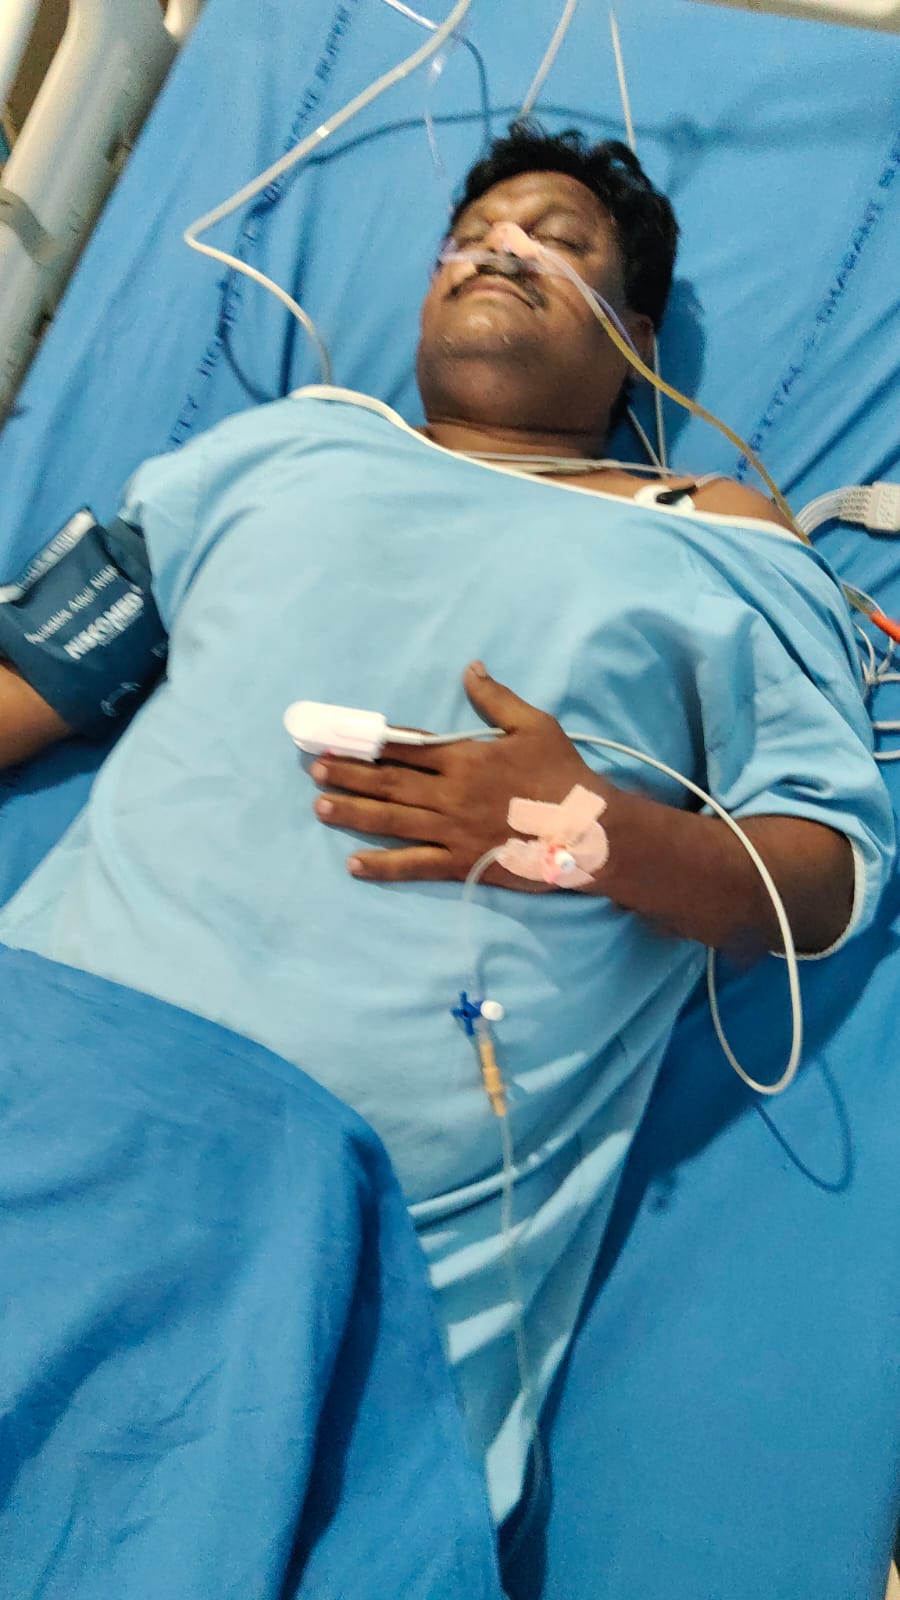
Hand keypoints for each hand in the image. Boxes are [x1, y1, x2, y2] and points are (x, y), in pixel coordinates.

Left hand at [310, 662, 604, 886]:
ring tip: (320, 806)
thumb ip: (495, 699)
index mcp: (465, 758)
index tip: (339, 739)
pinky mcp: (461, 862)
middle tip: (315, 770)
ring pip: (392, 820)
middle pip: (389, 783)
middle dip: (349, 775)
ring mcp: (452, 830)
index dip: (370, 744)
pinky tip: (354, 864)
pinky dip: (383, 866)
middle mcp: (450, 794)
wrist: (588, 830)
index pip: (407, 748)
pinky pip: (414, 865)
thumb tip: (470, 668)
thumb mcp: (535, 725)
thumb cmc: (563, 775)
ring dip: (354, 813)